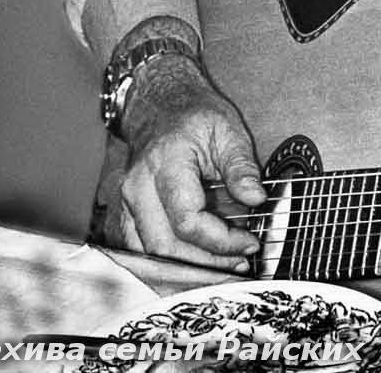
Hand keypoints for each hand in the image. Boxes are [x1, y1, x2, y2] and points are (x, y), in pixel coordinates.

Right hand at [115, 52, 265, 269]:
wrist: (160, 104)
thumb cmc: (194, 115)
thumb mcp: (227, 129)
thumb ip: (241, 166)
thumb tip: (255, 198)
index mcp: (165, 162)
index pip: (188, 220)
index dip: (221, 241)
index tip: (250, 242)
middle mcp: (138, 186)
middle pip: (165, 247)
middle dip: (206, 265)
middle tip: (239, 265)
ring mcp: (126, 202)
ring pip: (147, 257)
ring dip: (184, 274)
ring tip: (220, 272)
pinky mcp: (125, 213)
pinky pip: (138, 254)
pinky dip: (165, 270)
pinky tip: (194, 271)